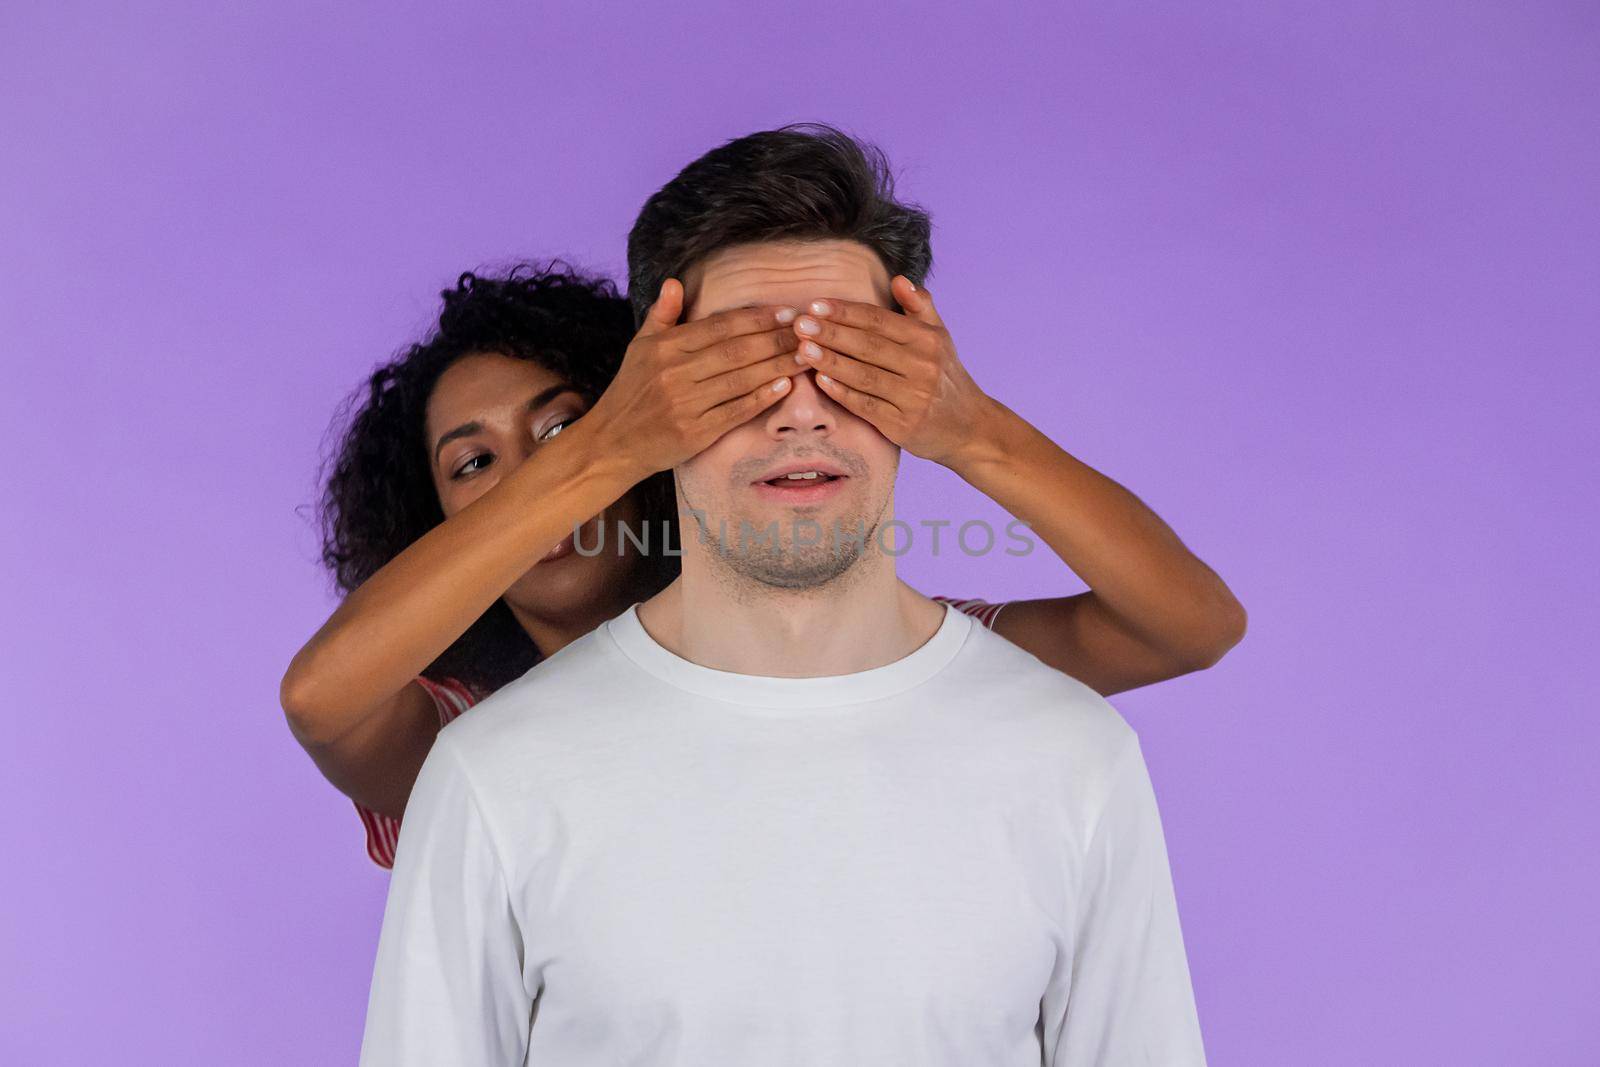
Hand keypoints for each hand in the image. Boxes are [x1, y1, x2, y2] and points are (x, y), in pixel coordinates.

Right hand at [578, 279, 804, 480]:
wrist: (612, 443)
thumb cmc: (631, 391)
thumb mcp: (640, 348)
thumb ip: (661, 315)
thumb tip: (674, 283)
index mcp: (665, 348)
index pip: (720, 326)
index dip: (757, 318)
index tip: (786, 313)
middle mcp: (675, 373)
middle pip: (737, 350)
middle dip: (776, 339)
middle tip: (807, 332)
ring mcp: (685, 404)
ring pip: (741, 379)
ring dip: (777, 366)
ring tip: (804, 355)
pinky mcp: (694, 432)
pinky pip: (736, 411)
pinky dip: (762, 397)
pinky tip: (784, 386)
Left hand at [788, 276, 994, 465]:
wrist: (969, 427)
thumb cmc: (946, 376)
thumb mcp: (940, 337)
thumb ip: (920, 307)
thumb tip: (898, 279)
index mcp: (927, 340)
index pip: (879, 320)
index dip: (846, 312)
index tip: (815, 304)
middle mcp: (923, 366)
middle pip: (868, 346)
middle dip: (831, 333)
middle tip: (799, 324)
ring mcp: (913, 397)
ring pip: (864, 375)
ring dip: (830, 361)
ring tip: (801, 349)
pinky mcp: (904, 425)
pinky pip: (866, 406)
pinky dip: (842, 393)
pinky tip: (820, 380)